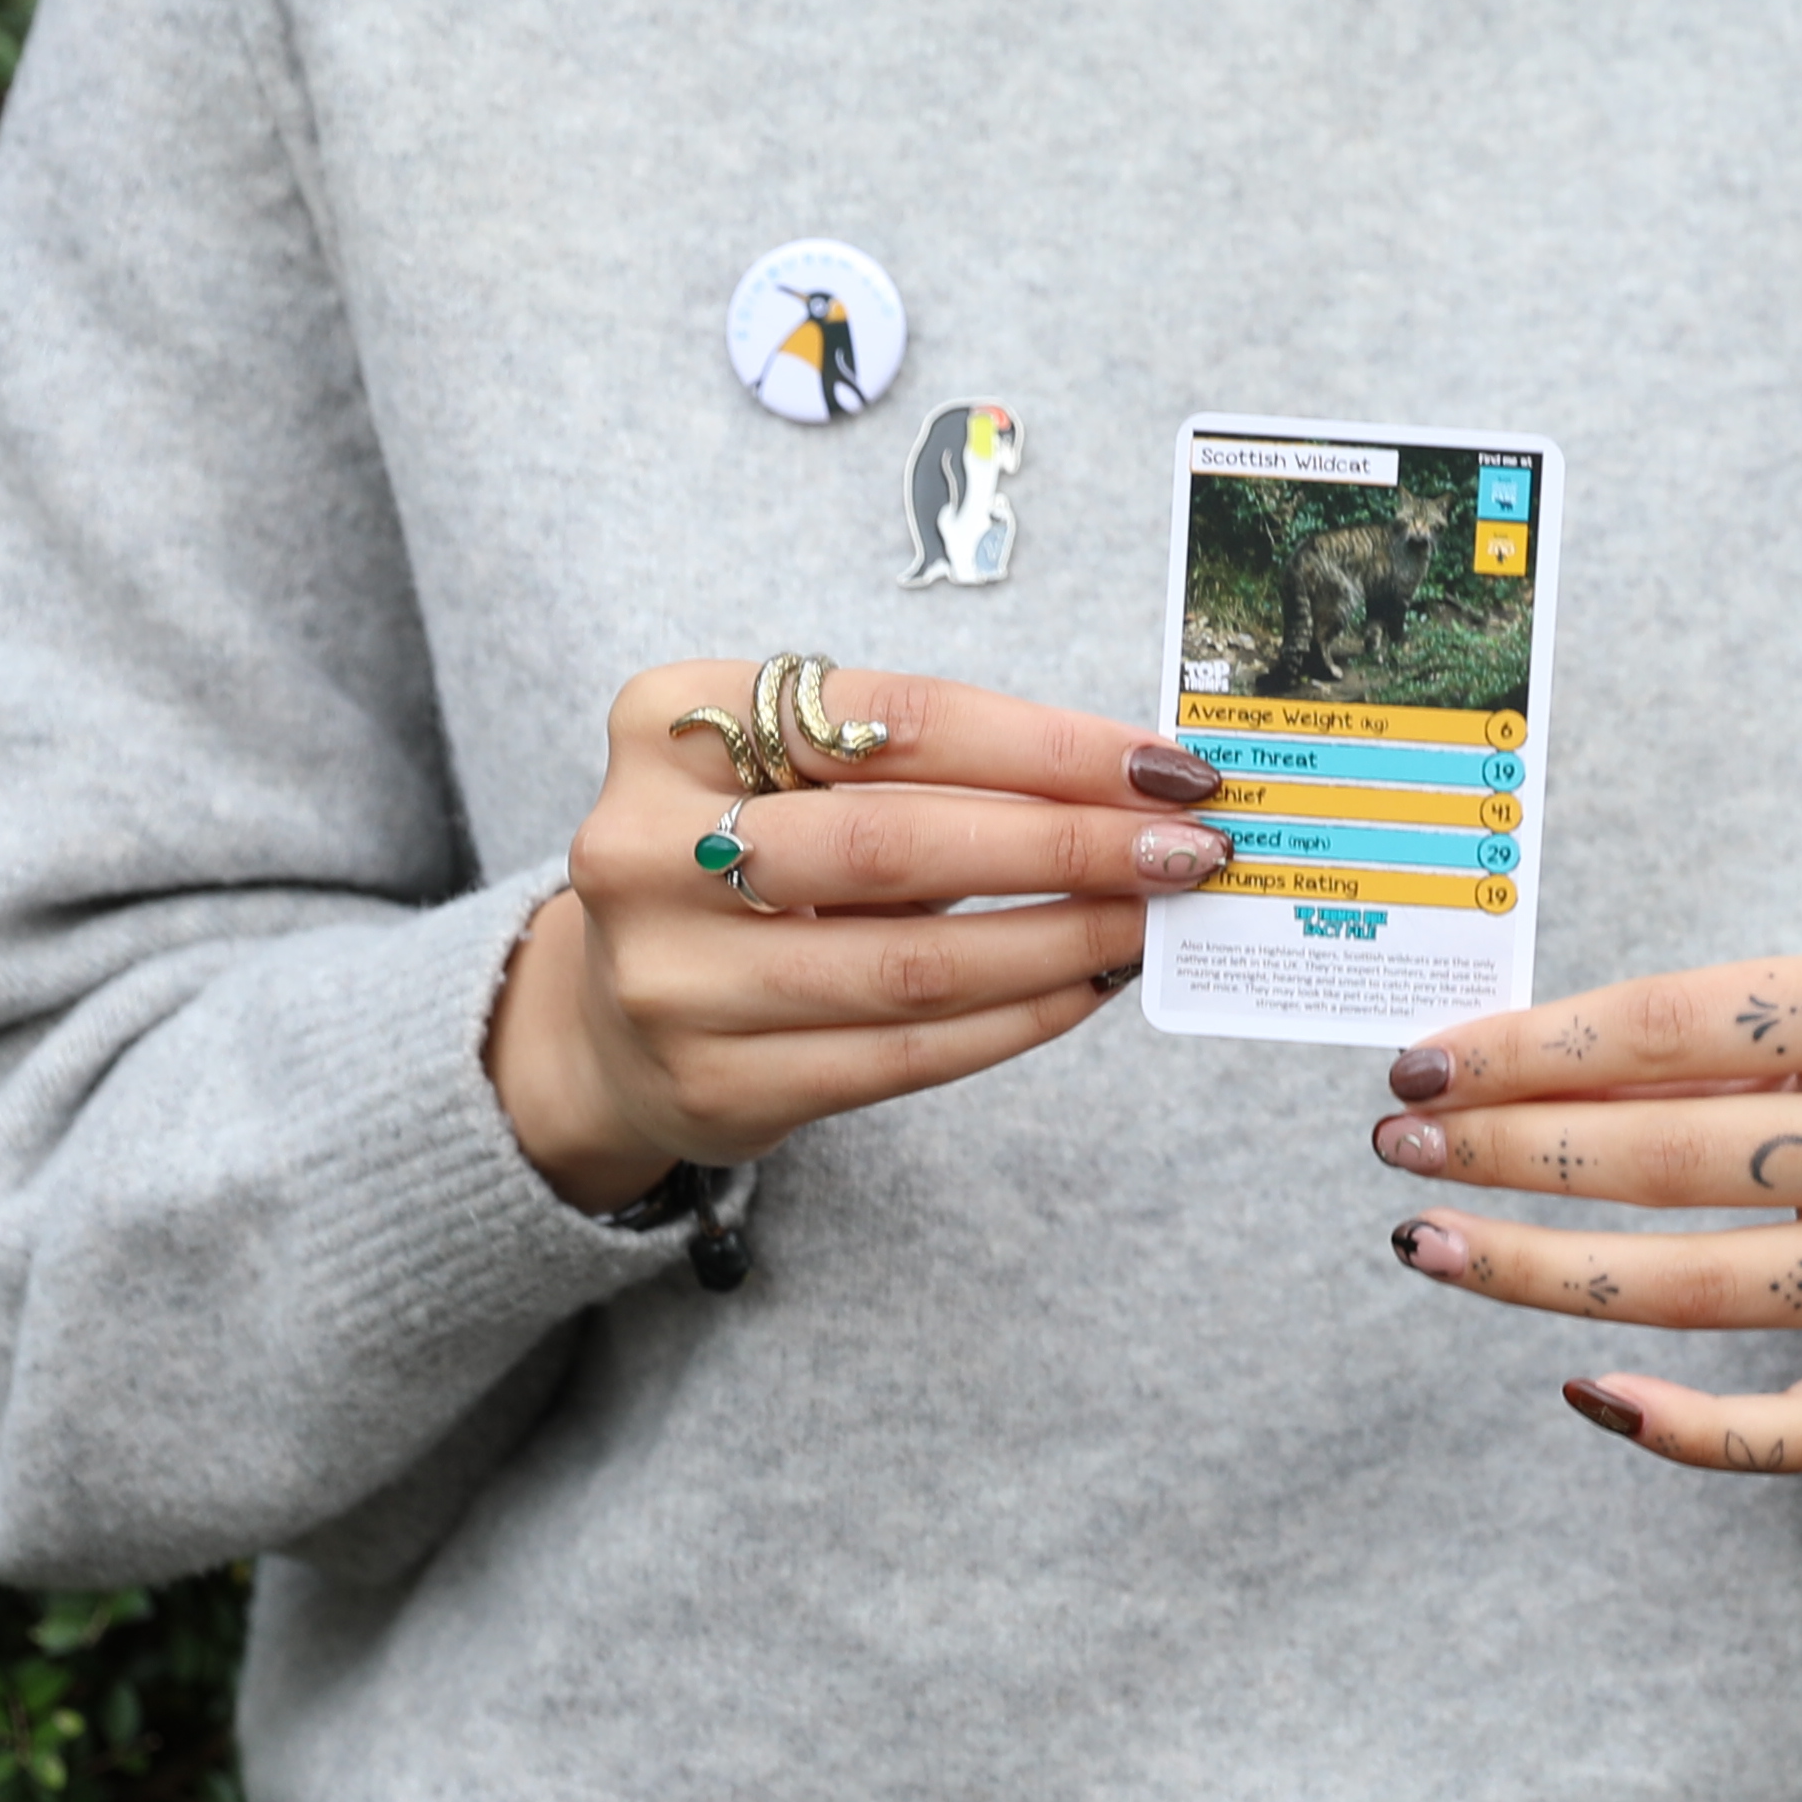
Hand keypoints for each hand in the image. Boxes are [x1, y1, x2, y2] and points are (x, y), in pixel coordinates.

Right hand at [485, 659, 1237, 1210]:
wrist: (612, 1012)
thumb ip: (937, 767)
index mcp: (670, 721)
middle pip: (899, 841)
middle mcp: (645, 846)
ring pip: (910, 964)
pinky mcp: (713, 1082)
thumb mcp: (802, 774)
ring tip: (1150, 919)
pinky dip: (1015, 1019)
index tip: (1167, 765)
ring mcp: (669, 976)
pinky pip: (901, 1056)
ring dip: (1061, 939)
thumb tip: (1137, 784)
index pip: (901, 720)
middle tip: (1188, 848)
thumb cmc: (751, 857)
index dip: (1051, 745)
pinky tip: (1086, 986)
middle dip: (1069, 844)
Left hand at [1370, 945, 1801, 1475]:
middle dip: (1516, 1152)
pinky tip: (1582, 1388)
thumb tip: (1500, 1074)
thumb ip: (1699, 1034)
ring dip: (1544, 1274)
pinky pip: (1796, 1432)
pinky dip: (1682, 1426)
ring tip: (1432, 1243)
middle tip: (1402, 1146)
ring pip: (1708, 1291)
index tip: (1424, 1065)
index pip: (1682, 1024)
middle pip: (1682, 1158)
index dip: (1533, 1048)